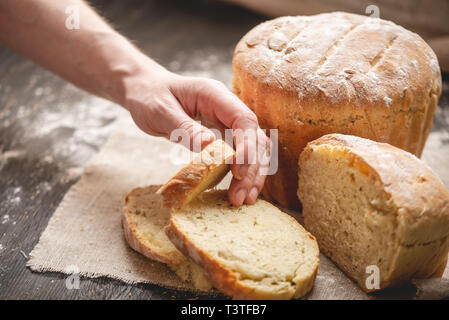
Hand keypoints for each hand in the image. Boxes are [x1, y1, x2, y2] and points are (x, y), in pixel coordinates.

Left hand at [123, 68, 269, 205]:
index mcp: (215, 95)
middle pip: (254, 137)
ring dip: (253, 174)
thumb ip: (185, 128)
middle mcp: (227, 108)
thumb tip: (210, 145)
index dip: (247, 146)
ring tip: (245, 200)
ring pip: (254, 148)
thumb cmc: (150, 97)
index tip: (239, 172)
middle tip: (239, 197)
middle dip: (251, 168)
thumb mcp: (161, 111)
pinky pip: (241, 154)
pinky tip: (241, 190)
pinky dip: (244, 172)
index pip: (243, 119)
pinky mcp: (223, 135)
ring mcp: (227, 122)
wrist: (145, 91)